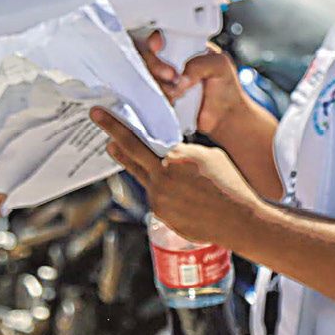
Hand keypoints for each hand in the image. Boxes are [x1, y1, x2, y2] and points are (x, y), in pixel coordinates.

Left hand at [92, 109, 263, 245]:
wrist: (238, 220)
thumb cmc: (230, 184)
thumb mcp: (210, 157)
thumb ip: (185, 153)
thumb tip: (171, 152)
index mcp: (175, 157)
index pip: (139, 139)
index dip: (117, 126)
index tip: (99, 114)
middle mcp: (162, 176)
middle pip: (130, 152)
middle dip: (112, 133)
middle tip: (96, 118)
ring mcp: (158, 197)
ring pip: (142, 175)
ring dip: (136, 164)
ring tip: (122, 152)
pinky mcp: (160, 213)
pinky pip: (155, 195)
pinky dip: (160, 188)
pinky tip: (176, 189)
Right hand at [134, 32, 246, 137]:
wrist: (224, 117)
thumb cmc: (226, 87)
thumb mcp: (220, 66)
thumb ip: (200, 65)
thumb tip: (180, 80)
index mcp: (184, 47)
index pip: (160, 37)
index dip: (154, 41)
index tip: (158, 47)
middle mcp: (170, 61)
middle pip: (146, 56)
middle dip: (155, 65)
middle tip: (173, 76)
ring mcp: (163, 80)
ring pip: (146, 76)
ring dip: (160, 85)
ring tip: (180, 93)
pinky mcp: (160, 96)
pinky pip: (148, 95)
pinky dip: (159, 98)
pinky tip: (174, 102)